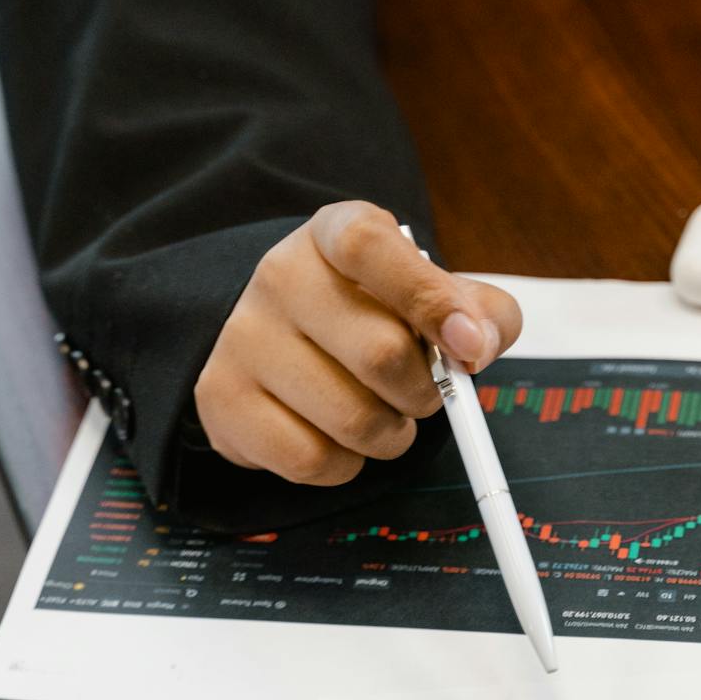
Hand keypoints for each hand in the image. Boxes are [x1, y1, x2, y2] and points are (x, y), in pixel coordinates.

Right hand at [194, 202, 521, 485]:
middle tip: (424, 394)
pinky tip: (337, 437)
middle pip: (381, 353)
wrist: (282, 342)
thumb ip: (479, 311)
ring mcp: (243, 337)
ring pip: (352, 420)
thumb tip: (476, 346)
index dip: (428, 299)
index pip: (370, 248)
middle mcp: (280, 275)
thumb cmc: (373, 316)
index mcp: (334, 234)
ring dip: (391, 436)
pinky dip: (346, 465)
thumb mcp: (432, 294)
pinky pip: (312, 460)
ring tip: (383, 416)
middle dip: (425, 393)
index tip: (469, 346)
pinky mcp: (221, 399)